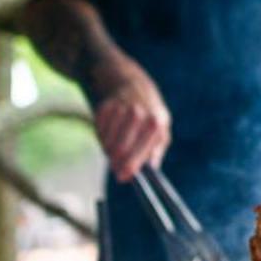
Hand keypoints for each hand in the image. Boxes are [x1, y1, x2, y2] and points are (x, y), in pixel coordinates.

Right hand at [91, 62, 170, 181]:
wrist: (132, 83)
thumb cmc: (150, 113)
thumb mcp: (161, 128)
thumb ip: (156, 151)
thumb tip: (150, 173)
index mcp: (155, 124)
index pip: (139, 152)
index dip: (129, 168)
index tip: (122, 177)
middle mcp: (138, 115)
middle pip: (120, 150)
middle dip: (116, 162)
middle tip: (115, 166)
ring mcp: (121, 109)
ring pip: (107, 142)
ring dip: (108, 150)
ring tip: (114, 148)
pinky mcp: (106, 106)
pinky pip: (99, 131)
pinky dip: (102, 137)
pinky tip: (109, 133)